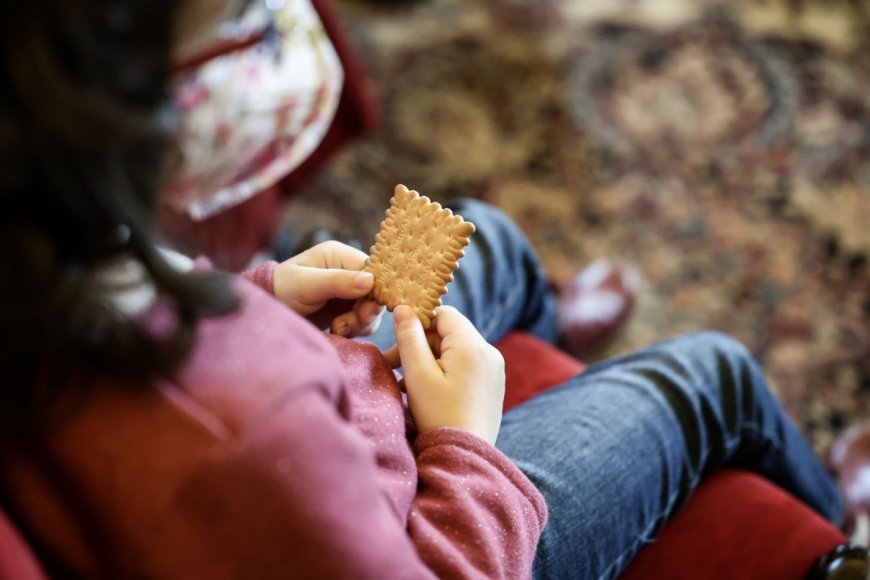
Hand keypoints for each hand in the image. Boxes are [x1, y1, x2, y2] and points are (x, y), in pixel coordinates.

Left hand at [272, 241, 383, 336]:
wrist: (267, 312)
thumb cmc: (282, 290)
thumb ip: (338, 281)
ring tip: (337, 328)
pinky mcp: (345, 310)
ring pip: (371, 308)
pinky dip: (355, 329)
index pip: (371, 271)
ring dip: (359, 322)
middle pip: (375, 292)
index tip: (364, 311)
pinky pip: (363, 320)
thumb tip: (370, 281)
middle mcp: (347, 271)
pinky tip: (337, 331)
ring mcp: (347, 291)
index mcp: (339, 255)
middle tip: (348, 324)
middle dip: (365, 311)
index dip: (374, 291)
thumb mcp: (307, 284)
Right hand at [386, 305, 504, 444]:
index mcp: (473, 346)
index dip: (419, 322)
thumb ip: (409, 338)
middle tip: (394, 365)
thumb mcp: (418, 374)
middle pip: (449, 333)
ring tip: (409, 382)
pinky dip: (445, 372)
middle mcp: (490, 353)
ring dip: (430, 359)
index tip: (398, 340)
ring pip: (455, 350)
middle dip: (421, 345)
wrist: (465, 458)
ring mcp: (494, 370)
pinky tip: (427, 391)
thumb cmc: (438, 416)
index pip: (444, 313)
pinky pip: (465, 366)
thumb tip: (403, 308)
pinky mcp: (493, 386)